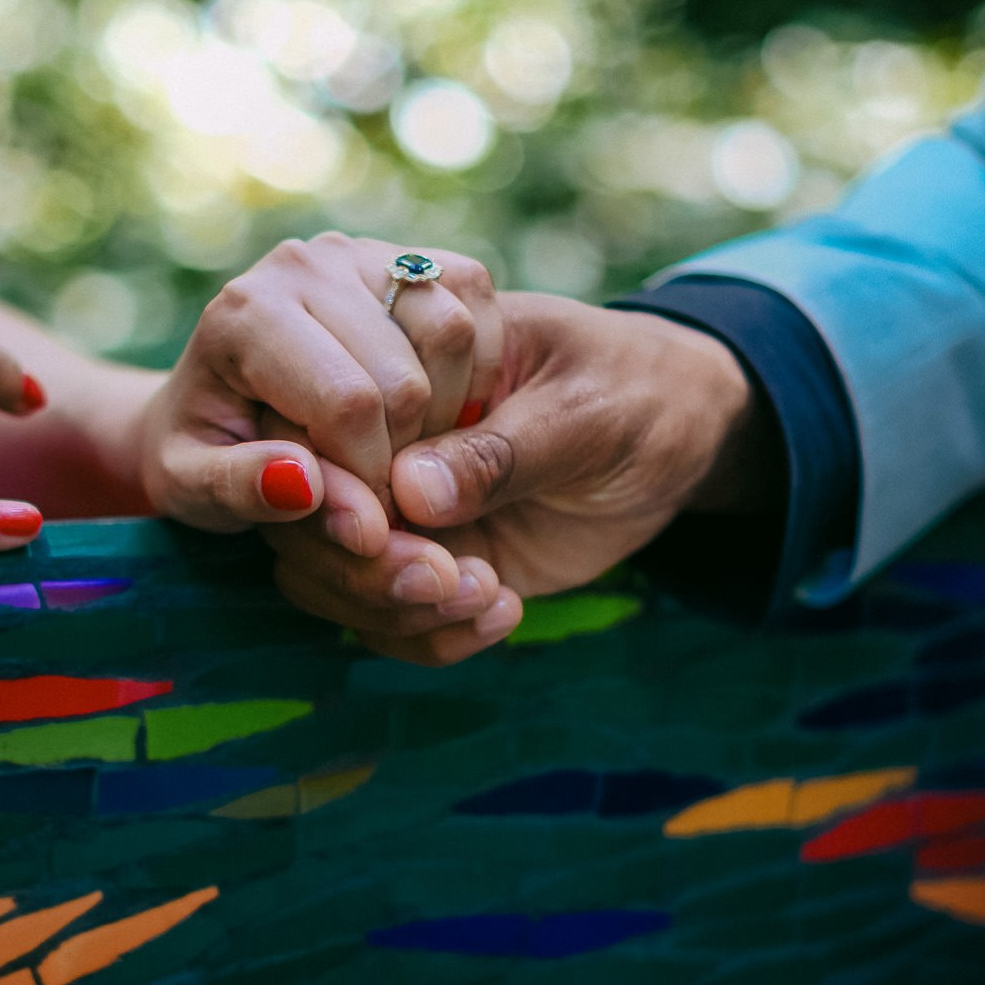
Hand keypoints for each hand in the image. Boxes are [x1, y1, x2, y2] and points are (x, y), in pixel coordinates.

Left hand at [137, 233, 499, 538]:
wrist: (216, 399)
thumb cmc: (202, 451)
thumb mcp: (193, 488)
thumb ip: (240, 491)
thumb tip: (305, 484)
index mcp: (246, 313)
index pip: (347, 403)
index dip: (369, 478)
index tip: (358, 518)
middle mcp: (306, 264)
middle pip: (402, 378)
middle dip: (403, 459)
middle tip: (377, 492)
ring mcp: (366, 253)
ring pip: (451, 338)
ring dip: (444, 417)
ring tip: (398, 453)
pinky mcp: (416, 258)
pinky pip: (479, 315)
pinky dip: (475, 380)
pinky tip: (431, 418)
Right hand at [263, 292, 780, 664]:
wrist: (682, 439)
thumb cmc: (639, 392)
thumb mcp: (588, 411)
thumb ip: (502, 450)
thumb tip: (411, 489)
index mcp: (403, 349)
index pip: (317, 414)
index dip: (331, 478)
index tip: (381, 525)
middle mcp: (377, 428)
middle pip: (302, 507)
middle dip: (359, 562)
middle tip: (445, 579)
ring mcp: (391, 498)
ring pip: (323, 573)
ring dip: (394, 608)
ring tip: (490, 595)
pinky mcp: (417, 557)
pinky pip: (380, 618)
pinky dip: (430, 636)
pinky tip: (505, 612)